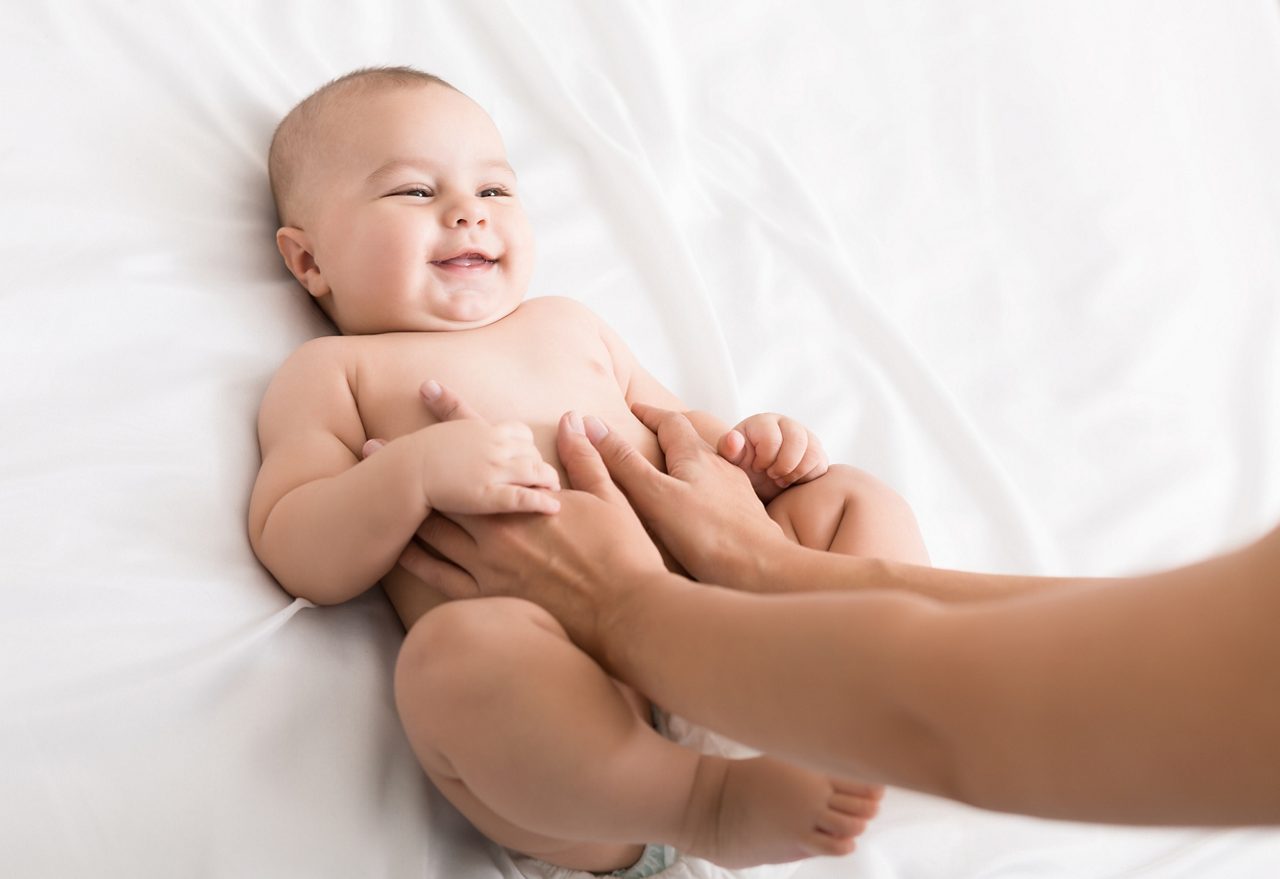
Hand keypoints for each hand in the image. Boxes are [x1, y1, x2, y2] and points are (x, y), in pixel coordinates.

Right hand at [368, 380, 560, 515]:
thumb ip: (448, 414)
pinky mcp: (490, 495)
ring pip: (535, 472)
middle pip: (532, 453)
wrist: (405, 470)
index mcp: (485, 431)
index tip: (529, 457)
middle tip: (548, 480)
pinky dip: (542, 501)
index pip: (521, 433)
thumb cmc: (418, 452)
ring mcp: (494, 470)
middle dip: (540, 465)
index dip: (527, 446)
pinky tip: (553, 507)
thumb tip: (429, 385)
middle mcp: (495, 447)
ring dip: (548, 481)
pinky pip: (524, 497)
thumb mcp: (441, 429)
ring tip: (554, 493)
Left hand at [396, 411, 669, 655]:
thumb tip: (574, 417)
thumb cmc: (622, 554)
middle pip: (442, 487)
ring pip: (433, 531)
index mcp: (524, 498)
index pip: (485, 444)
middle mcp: (497, 528)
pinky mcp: (488, 597)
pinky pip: (440, 578)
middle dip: (410, 463)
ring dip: (401, 509)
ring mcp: (488, 565)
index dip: (455, 414)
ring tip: (372, 493)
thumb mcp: (609, 497)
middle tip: (373, 446)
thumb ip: (586, 457)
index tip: (428, 389)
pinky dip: (415, 561)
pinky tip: (395, 550)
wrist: (623, 611)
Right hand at [585, 403, 791, 587]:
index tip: (633, 408)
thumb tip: (590, 424)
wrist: (761, 569)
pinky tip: (693, 509)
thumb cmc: (706, 535)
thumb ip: (623, 462)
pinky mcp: (743, 515)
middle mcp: (719, 466)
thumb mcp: (654, 495)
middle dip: (668, 435)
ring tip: (665, 473)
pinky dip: (699, 489)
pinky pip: (717, 491)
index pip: (671, 421)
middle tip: (646, 435)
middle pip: (691, 441)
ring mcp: (735, 491)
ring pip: (706, 466)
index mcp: (695, 456)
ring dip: (685, 463)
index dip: (649, 413)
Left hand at [717, 412, 828, 501]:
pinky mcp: (817, 453)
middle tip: (771, 475)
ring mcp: (805, 437)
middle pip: (797, 441)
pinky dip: (806, 478)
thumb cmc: (742, 466)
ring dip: (796, 473)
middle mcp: (787, 425)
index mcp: (763, 422)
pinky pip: (821, 466)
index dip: (764, 460)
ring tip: (781, 479)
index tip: (757, 467)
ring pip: (813, 453)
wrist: (757, 479)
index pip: (772, 439)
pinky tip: (792, 481)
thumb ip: (728, 449)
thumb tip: (733, 439)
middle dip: (783, 465)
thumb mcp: (730, 460)